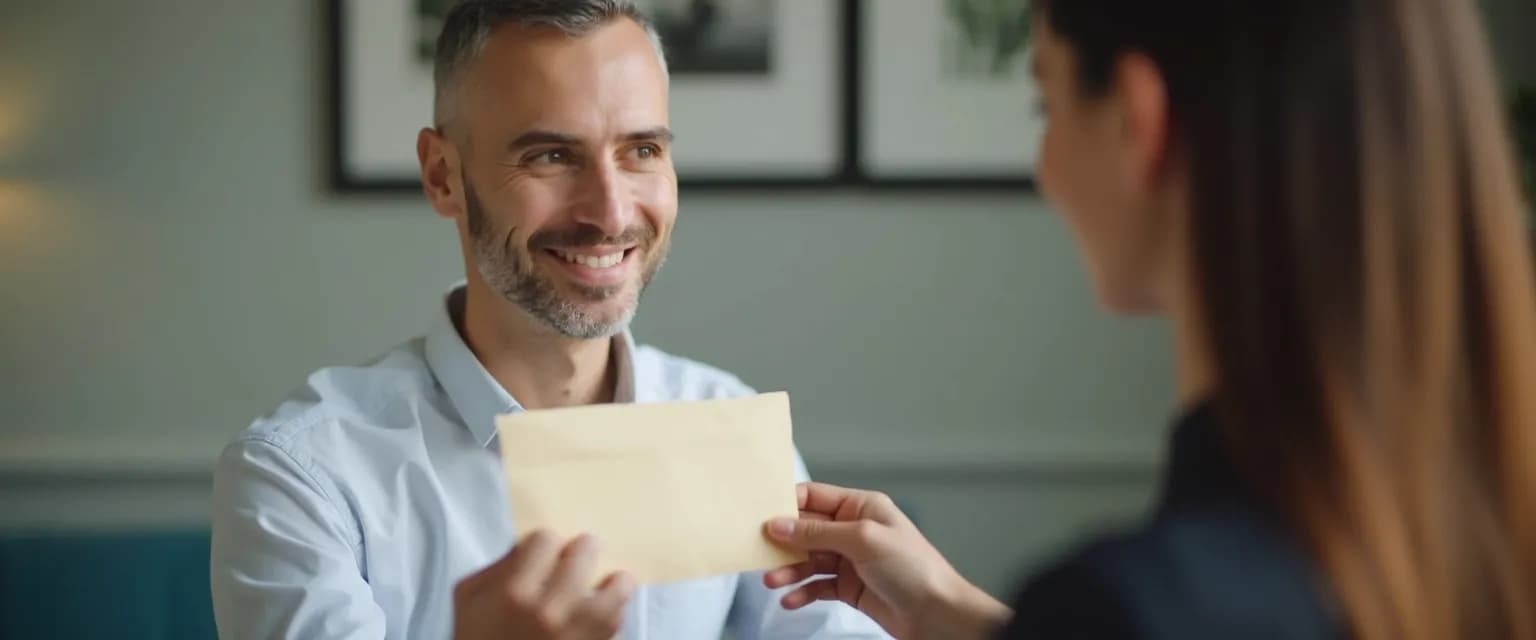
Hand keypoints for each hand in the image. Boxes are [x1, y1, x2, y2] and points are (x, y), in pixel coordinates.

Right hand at [452, 531, 633, 639]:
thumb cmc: (475, 639)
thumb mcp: (469, 597)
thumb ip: (498, 567)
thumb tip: (529, 547)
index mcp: (514, 593)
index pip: (546, 540)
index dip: (544, 542)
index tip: (544, 550)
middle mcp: (549, 612)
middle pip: (585, 554)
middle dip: (583, 550)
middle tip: (583, 552)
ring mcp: (574, 636)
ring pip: (616, 594)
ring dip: (615, 584)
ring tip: (612, 582)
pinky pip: (615, 628)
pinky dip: (613, 617)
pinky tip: (603, 614)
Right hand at [761, 483, 1010, 639]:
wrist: (937, 613)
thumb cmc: (913, 568)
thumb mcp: (862, 540)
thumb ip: (817, 532)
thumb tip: (778, 524)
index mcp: (860, 507)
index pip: (814, 497)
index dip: (786, 505)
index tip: (760, 517)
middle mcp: (853, 530)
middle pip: (806, 530)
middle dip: (782, 542)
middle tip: (758, 552)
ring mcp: (850, 560)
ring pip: (808, 560)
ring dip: (788, 570)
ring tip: (773, 581)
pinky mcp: (849, 587)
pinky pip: (817, 586)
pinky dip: (802, 592)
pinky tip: (790, 599)